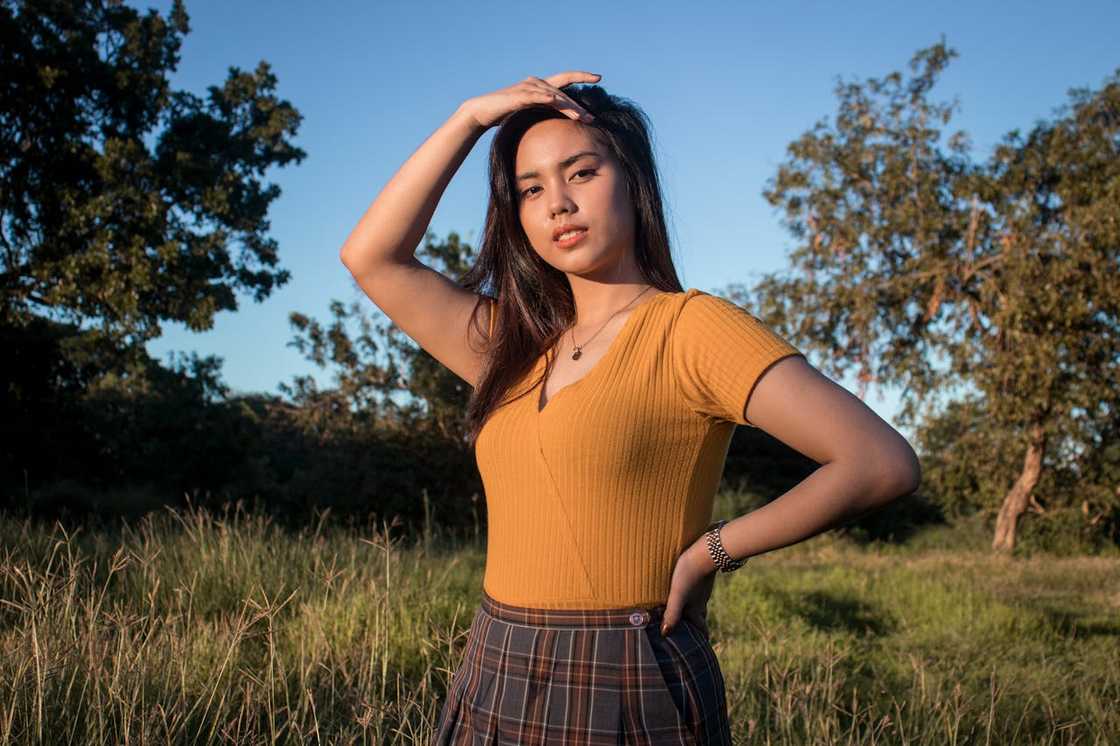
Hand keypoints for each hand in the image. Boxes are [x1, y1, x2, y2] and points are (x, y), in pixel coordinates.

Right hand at [459, 71, 600, 130]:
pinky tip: (556, 102)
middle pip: (563, 91)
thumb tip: (557, 122)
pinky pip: (536, 96)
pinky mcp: (518, 96)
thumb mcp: (528, 113)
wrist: (482, 112)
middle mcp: (536, 83)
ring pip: (554, 95)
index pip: (565, 79)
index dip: (582, 76)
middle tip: (592, 117)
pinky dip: (547, 98)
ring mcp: (527, 88)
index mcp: (541, 86)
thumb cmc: (505, 114)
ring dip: (568, 106)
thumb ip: (542, 111)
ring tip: (581, 117)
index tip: (598, 77)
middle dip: (578, 105)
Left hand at [661, 539, 716, 639]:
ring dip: (694, 610)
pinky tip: (688, 590)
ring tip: (686, 612)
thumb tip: (665, 633)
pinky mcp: (703, 576)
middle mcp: (701, 600)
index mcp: (695, 608)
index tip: (702, 644)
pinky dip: (694, 595)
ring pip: (700, 603)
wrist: (706, 550)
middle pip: (700, 616)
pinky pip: (699, 590)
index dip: (701, 636)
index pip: (701, 628)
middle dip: (697, 625)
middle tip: (693, 632)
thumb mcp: (678, 595)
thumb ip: (672, 613)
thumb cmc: (689, 574)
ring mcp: (703, 588)